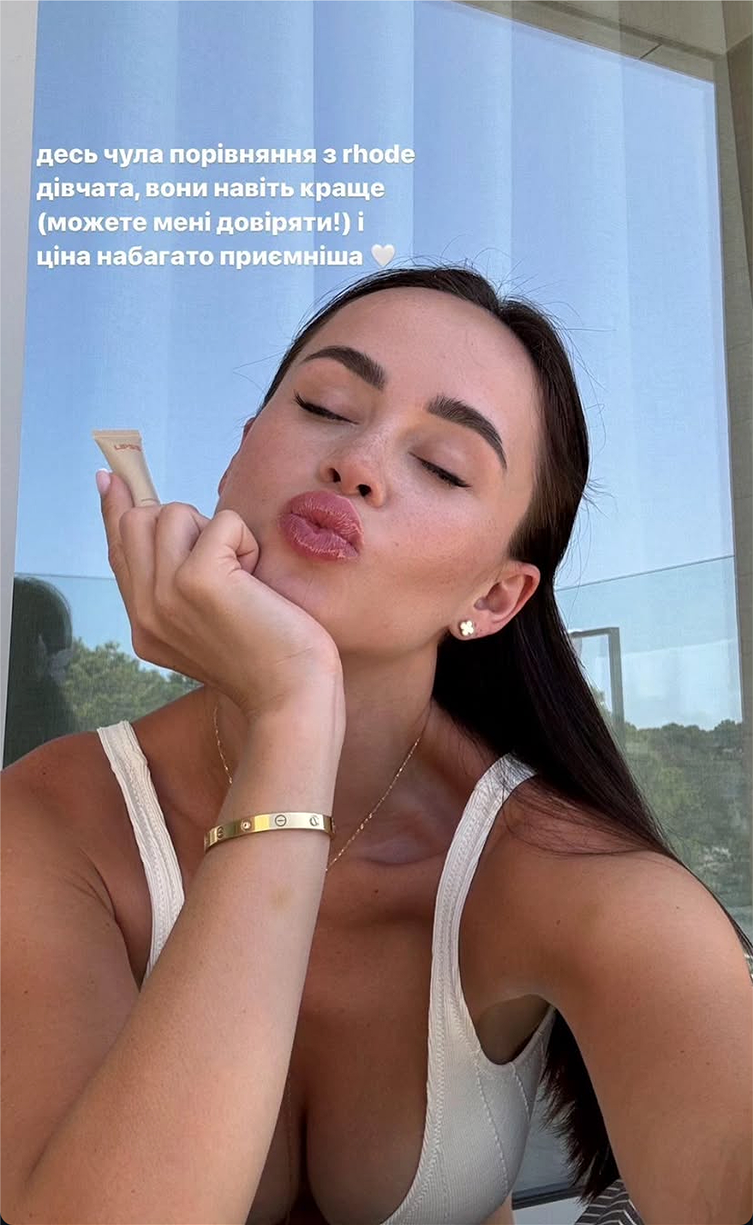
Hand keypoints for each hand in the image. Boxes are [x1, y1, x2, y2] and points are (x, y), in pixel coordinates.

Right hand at [98, 471, 343, 718]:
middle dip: (187, 523)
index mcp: (144, 625)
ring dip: (220, 533)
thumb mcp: (209, 621)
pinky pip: (222, 522)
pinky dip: (247, 542)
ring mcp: (165, 595)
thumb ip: (179, 584)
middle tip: (226, 561)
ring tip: (244, 578)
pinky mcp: (197, 580)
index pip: (118, 551)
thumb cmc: (268, 658)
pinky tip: (257, 581)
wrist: (292, 697)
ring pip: (174, 514)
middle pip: (139, 521)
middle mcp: (145, 611)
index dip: (115, 510)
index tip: (110, 478)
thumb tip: (164, 521)